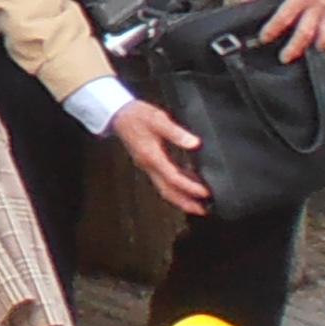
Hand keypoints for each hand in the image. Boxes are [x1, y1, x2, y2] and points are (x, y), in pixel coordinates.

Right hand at [108, 98, 211, 215]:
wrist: (118, 114)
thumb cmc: (136, 115)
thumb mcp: (157, 119)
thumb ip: (176, 132)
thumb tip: (194, 143)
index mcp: (151, 156)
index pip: (173, 178)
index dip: (190, 187)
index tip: (205, 192)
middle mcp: (149, 165)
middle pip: (167, 191)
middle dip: (185, 203)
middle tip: (203, 211)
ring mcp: (147, 166)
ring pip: (164, 189)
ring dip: (180, 199)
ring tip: (197, 205)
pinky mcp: (148, 163)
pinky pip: (163, 181)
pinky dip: (175, 188)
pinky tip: (186, 186)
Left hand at [260, 0, 324, 59]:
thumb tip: (246, 1)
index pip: (284, 17)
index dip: (273, 29)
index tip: (264, 37)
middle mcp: (316, 4)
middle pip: (305, 32)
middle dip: (294, 47)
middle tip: (284, 58)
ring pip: (323, 35)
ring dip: (312, 48)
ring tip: (302, 58)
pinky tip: (317, 49)